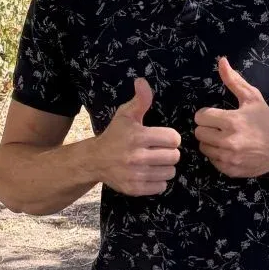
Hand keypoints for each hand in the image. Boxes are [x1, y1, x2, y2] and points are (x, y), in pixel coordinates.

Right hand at [94, 78, 181, 195]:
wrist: (94, 160)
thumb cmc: (114, 135)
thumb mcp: (125, 115)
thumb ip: (140, 100)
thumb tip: (142, 81)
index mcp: (138, 136)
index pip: (173, 139)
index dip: (170, 138)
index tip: (162, 138)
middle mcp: (137, 157)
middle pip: (174, 157)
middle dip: (169, 153)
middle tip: (158, 151)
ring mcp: (136, 174)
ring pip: (170, 172)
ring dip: (165, 167)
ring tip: (154, 162)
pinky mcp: (134, 188)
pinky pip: (161, 186)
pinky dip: (158, 181)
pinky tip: (149, 173)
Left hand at [194, 57, 268, 178]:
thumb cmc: (266, 120)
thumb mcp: (252, 97)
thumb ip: (233, 80)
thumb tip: (221, 61)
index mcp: (231, 121)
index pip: (200, 117)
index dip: (206, 114)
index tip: (215, 115)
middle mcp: (228, 141)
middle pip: (198, 132)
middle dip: (207, 127)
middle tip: (219, 126)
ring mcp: (228, 158)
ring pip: (203, 147)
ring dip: (210, 142)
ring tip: (223, 137)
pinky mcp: (230, 170)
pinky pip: (212, 161)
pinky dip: (217, 155)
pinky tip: (229, 149)